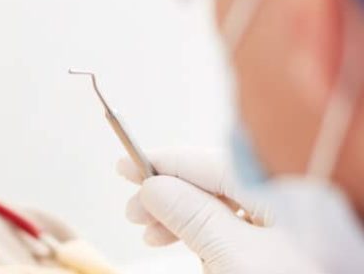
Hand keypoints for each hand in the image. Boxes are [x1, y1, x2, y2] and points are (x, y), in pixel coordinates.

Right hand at [117, 149, 323, 272]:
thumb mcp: (234, 257)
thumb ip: (193, 217)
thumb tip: (154, 186)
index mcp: (288, 189)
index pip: (211, 162)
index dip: (163, 163)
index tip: (125, 166)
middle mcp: (294, 198)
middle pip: (216, 183)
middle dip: (170, 196)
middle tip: (133, 213)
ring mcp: (294, 223)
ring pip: (225, 206)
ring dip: (183, 219)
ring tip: (153, 236)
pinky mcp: (290, 244)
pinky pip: (241, 227)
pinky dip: (208, 235)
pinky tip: (189, 247)